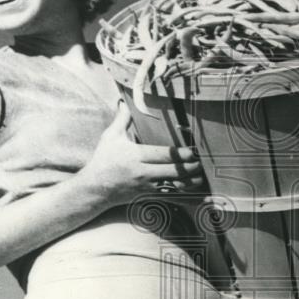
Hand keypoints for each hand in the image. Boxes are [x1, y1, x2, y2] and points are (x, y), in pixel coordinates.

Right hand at [78, 100, 204, 207]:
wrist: (94, 189)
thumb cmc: (103, 161)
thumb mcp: (110, 137)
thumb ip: (121, 120)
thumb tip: (123, 101)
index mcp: (136, 156)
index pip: (163, 155)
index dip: (181, 154)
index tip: (194, 151)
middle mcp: (143, 172)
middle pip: (173, 171)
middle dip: (190, 168)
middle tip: (203, 163)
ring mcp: (146, 187)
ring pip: (173, 186)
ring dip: (189, 182)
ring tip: (201, 176)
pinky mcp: (147, 196)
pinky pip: (168, 197)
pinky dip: (181, 195)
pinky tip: (192, 192)